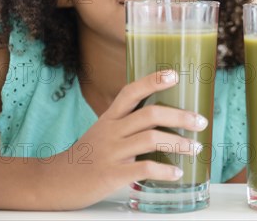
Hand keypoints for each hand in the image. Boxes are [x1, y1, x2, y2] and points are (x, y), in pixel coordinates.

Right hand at [45, 70, 207, 209]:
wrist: (55, 182)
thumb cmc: (87, 155)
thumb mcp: (103, 131)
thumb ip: (127, 122)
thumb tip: (164, 116)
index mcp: (110, 118)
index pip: (131, 91)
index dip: (153, 80)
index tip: (174, 74)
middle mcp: (111, 131)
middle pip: (149, 115)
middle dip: (180, 116)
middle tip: (201, 121)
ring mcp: (111, 152)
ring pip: (150, 140)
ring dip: (179, 143)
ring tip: (196, 148)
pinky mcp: (111, 175)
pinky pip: (143, 170)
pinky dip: (164, 171)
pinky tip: (177, 173)